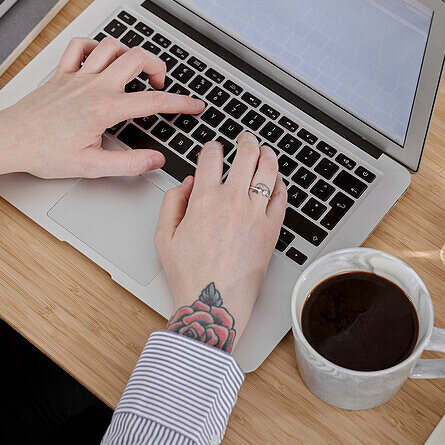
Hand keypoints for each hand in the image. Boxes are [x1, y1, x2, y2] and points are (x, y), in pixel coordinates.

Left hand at [0, 36, 203, 192]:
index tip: (195, 105)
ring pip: (111, 45)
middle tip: (161, 82)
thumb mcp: (91, 167)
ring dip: (128, 52)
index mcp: (105, 109)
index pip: (152, 101)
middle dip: (158, 65)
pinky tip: (99, 58)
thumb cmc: (43, 154)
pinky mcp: (61, 73)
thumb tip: (155, 161)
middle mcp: (94, 86)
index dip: (180, 103)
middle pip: (137, 57)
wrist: (8, 141)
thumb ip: (128, 165)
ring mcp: (77, 76)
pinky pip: (80, 46)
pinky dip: (94, 45)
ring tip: (134, 68)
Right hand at [155, 132, 286, 352]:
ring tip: (264, 151)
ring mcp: (255, 214)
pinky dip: (280, 183)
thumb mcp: (163, 236)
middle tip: (244, 139)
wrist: (214, 305)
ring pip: (268, 170)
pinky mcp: (271, 229)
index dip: (212, 146)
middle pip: (245, 154)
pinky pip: (281, 197)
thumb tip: (187, 183)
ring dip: (266, 154)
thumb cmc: (189, 275)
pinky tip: (276, 180)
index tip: (214, 149)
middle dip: (245, 141)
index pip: (212, 156)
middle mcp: (232, 201)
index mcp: (204, 199)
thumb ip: (171, 202)